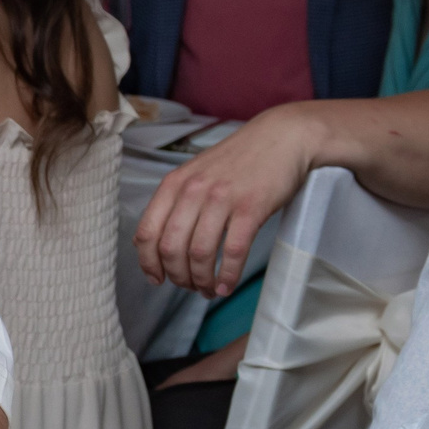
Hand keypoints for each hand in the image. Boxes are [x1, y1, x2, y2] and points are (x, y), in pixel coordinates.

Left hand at [134, 106, 310, 295]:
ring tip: (208, 290)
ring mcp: (222, 199)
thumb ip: (177, 202)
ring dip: (201, 280)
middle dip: (177, 276)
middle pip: (171, 248)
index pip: (147, 232)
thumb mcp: (196, 174)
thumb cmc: (238, 160)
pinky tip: (226, 285)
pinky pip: (233, 251)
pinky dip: (227, 275)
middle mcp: (192, 191)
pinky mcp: (251, 208)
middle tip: (188, 286)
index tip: (156, 279)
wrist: (282, 137)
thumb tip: (161, 243)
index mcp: (173, 184)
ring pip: (200, 253)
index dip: (148, 262)